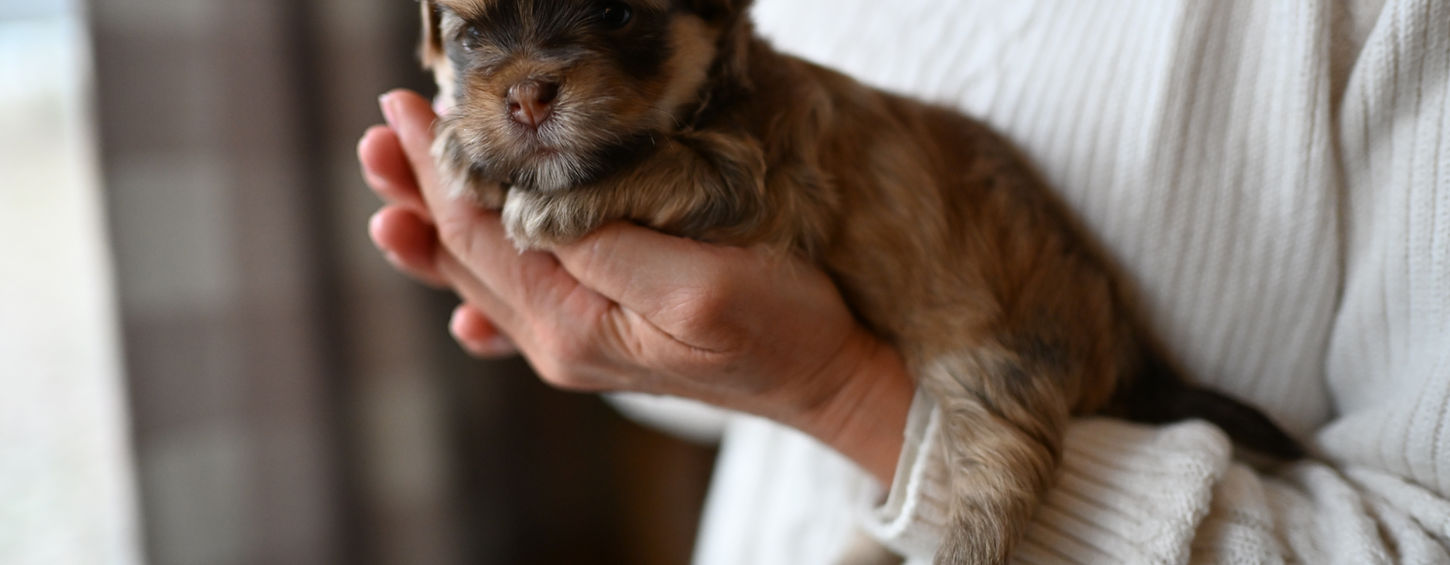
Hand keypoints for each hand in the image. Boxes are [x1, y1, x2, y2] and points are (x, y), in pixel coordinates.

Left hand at [359, 90, 911, 482]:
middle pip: (467, 252)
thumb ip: (607, 246)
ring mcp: (576, 341)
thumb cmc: (784, 326)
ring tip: (391, 193)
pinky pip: (519, 310)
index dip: (439, 165)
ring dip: (438, 226)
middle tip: (379, 133)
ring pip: (485, 275)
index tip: (407, 108)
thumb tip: (529, 209)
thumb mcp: (702, 284)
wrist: (831, 380)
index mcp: (572, 321)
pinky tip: (455, 297)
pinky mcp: (602, 336)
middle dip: (422, 189)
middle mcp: (559, 337)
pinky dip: (479, 287)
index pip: (479, 230)